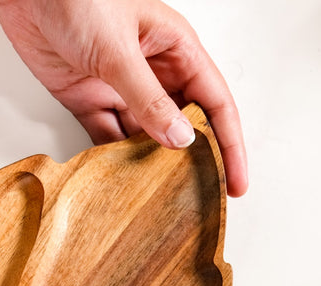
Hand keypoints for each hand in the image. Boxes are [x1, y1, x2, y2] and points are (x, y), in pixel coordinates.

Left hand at [0, 0, 247, 196]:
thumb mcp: (117, 50)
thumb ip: (148, 98)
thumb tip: (180, 139)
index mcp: (174, 49)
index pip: (214, 104)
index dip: (229, 145)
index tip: (235, 184)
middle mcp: (150, 70)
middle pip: (180, 124)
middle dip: (189, 161)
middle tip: (194, 201)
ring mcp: (116, 86)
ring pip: (141, 135)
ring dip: (146, 164)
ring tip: (153, 200)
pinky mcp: (85, 96)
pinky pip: (104, 135)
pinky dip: (109, 158)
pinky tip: (115, 180)